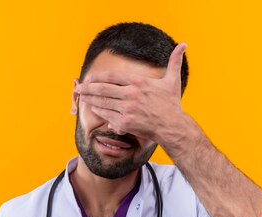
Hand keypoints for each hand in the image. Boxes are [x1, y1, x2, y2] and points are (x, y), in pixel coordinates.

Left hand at [75, 43, 191, 147]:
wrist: (172, 127)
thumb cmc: (171, 105)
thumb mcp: (173, 81)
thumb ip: (174, 62)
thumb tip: (183, 45)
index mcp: (139, 82)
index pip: (112, 76)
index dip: (98, 77)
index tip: (90, 77)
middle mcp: (131, 94)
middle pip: (103, 89)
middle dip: (88, 88)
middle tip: (78, 88)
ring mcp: (127, 109)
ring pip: (103, 103)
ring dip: (90, 100)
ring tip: (81, 97)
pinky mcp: (125, 122)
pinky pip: (108, 116)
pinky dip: (99, 112)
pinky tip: (93, 108)